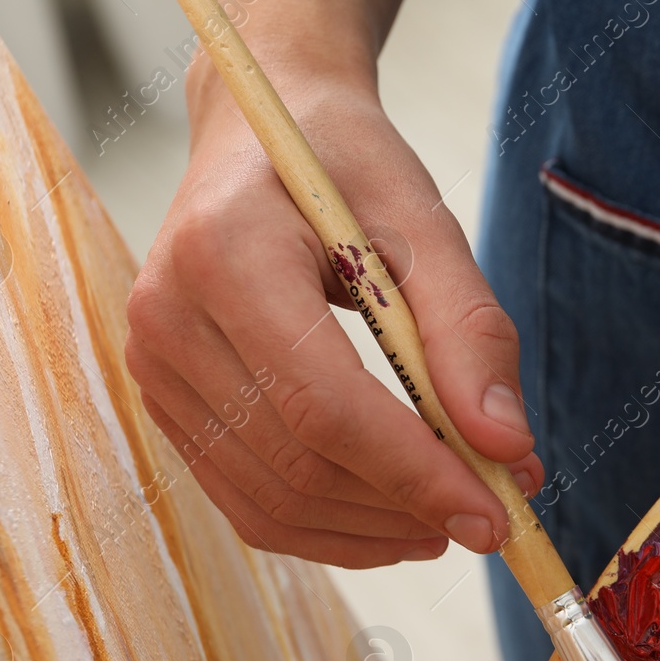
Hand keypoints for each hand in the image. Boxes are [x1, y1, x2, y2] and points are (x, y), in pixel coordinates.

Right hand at [126, 74, 541, 566]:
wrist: (261, 129)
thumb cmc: (348, 168)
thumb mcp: (426, 225)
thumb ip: (471, 332)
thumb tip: (506, 449)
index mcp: (226, 251)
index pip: (323, 403)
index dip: (415, 473)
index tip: (495, 517)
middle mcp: (167, 316)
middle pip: (299, 462)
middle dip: (406, 508)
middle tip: (494, 518)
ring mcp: (153, 367)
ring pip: (272, 500)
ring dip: (372, 531)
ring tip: (452, 519)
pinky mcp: (165, 403)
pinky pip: (248, 499)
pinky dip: (329, 527)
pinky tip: (393, 517)